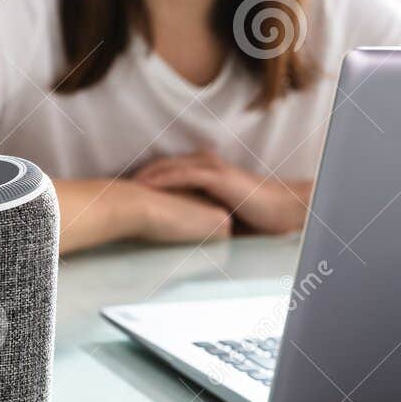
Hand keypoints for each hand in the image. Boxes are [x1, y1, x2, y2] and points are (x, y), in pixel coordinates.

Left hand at [132, 151, 310, 234]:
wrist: (285, 210)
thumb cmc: (260, 217)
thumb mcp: (225, 217)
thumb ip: (205, 219)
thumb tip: (187, 235)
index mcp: (208, 173)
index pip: (169, 172)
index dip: (148, 180)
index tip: (126, 191)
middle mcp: (207, 166)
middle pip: (164, 166)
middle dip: (140, 175)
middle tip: (115, 186)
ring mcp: (212, 169)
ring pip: (170, 167)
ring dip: (146, 175)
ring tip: (122, 185)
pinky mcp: (217, 177)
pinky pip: (184, 175)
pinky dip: (163, 179)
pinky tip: (146, 186)